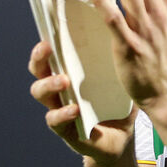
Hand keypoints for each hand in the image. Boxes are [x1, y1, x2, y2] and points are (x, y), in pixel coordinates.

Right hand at [28, 40, 136, 166]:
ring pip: (40, 93)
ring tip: (64, 80)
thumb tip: (127, 29)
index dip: (46, 43)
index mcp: (70, 72)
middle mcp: (59, 89)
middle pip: (39, 70)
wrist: (123, 137)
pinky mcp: (64, 129)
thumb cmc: (120, 103)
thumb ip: (121, 58)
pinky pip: (55, 120)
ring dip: (49, 84)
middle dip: (39, 58)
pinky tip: (74, 110)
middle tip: (47, 49)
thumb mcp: (122, 79)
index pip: (52, 54)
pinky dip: (62, 114)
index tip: (49, 33)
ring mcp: (58, 108)